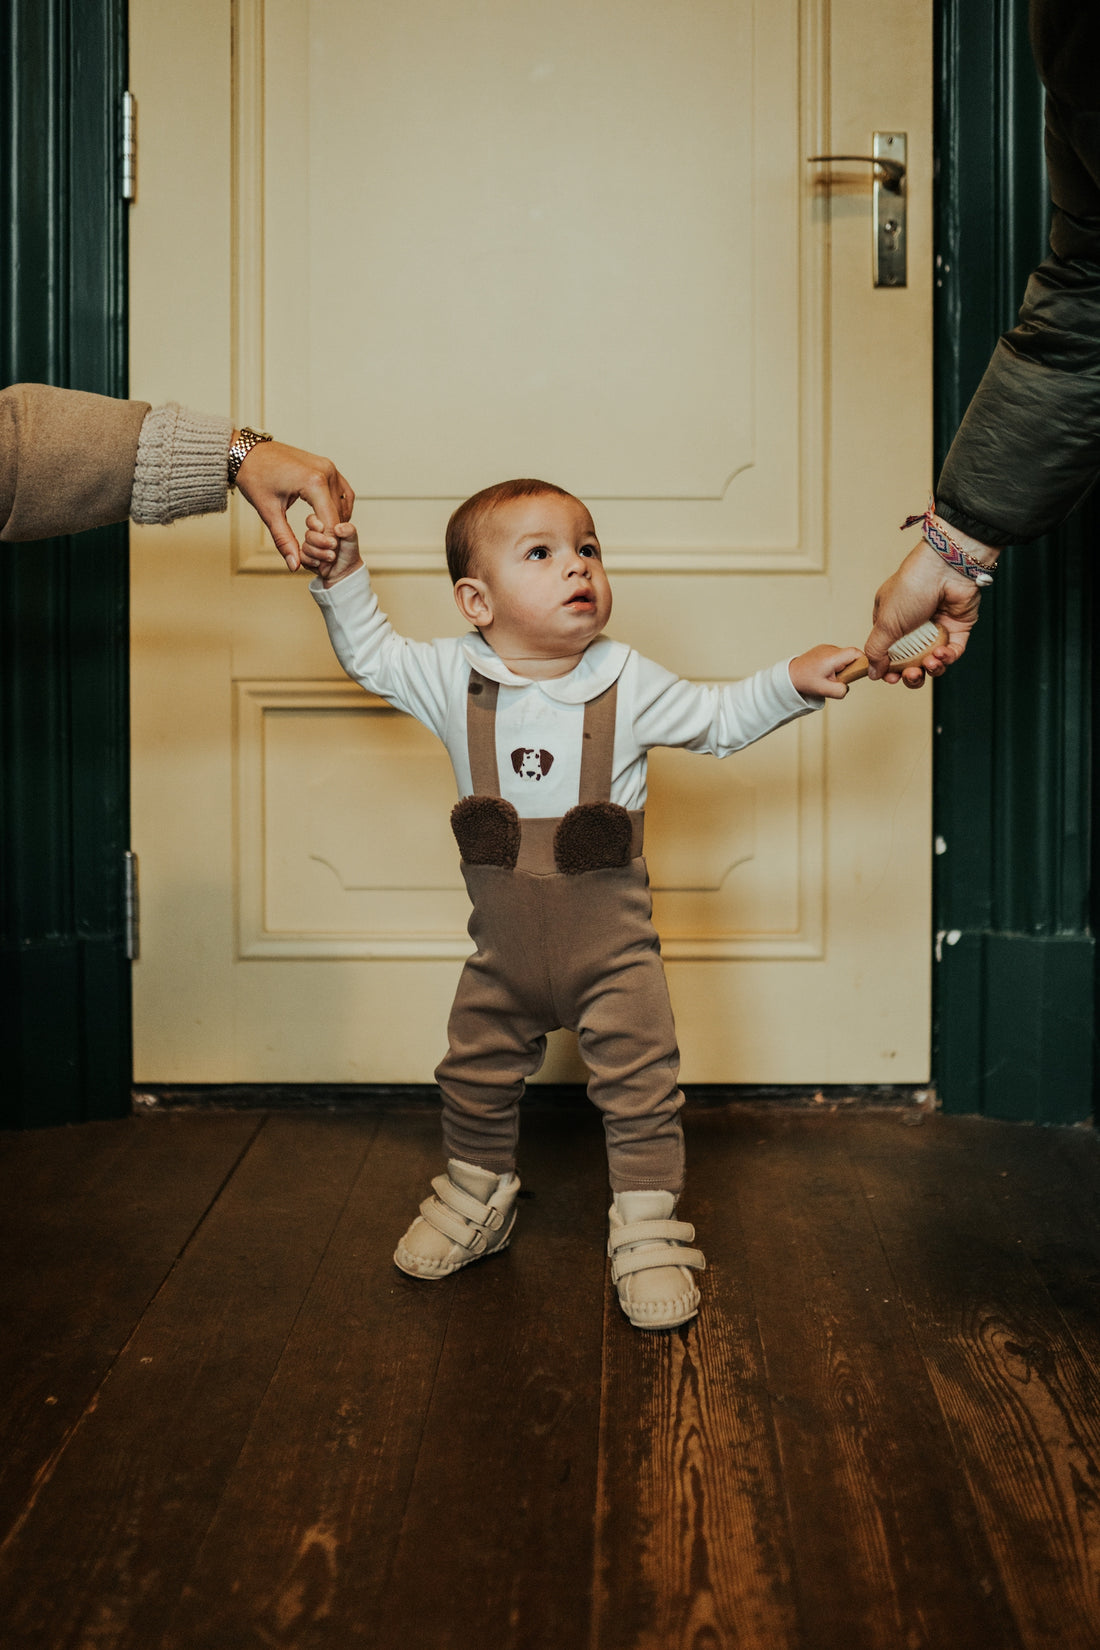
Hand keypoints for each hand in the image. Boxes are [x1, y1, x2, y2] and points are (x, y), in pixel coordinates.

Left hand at [234, 437, 353, 570]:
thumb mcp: (269, 511)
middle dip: (333, 534)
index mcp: (313, 482)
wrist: (246, 452)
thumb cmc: (255, 477)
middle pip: (340, 513)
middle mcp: (326, 472)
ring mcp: (328, 466)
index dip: (328, 543)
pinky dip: (339, 506)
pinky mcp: (325, 465)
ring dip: (338, 520)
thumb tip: (294, 565)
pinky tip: (328, 518)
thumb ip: (284, 539)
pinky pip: (341, 489)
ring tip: (324, 536)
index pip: (331, 521)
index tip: (323, 559)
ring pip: (344, 502)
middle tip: (323, 551)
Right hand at [304, 514, 362, 585]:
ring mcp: (309, 547)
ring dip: (319, 553)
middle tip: (334, 545)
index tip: (322, 528)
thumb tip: (338, 528)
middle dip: (321, 541)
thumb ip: (348, 530)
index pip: (311, 520)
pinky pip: (302, 558)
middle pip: (308, 535)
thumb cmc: (348, 551)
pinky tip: (319, 563)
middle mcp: (314, 535)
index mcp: (323, 526)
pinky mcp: (306, 559)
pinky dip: (311, 561)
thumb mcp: (352, 538)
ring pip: (306, 547)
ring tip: (332, 557)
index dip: (314, 524)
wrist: (346, 570)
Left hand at [788, 643, 861, 699]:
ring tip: (830, 676)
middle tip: (840, 678)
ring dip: (842, 667)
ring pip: (844, 656)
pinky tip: (826, 672)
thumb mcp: (824, 690)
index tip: (858, 673)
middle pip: (852, 655)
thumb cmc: (805, 680)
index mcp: (832, 657)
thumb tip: (848, 687)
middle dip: (850, 668)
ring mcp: (827, 648)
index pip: (856, 653)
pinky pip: (837, 656)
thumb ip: (840, 691)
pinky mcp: (824, 649)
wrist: (790, 674)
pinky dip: (836, 665)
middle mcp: (830, 649)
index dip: (862, 662)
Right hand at [865, 538, 984, 687]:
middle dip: (912, 674)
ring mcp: (936, 628)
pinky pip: (953, 652)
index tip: (891, 677)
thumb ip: (876, 650)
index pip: (888, 654)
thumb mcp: (885, 623)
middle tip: (912, 674)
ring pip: (933, 660)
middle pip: (911, 663)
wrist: (945, 570)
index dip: (890, 669)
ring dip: (931, 668)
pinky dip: (948, 657)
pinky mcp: (957, 629)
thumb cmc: (911, 589)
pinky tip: (942, 654)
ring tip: (930, 664)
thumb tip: (872, 673)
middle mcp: (913, 628)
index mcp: (892, 623)